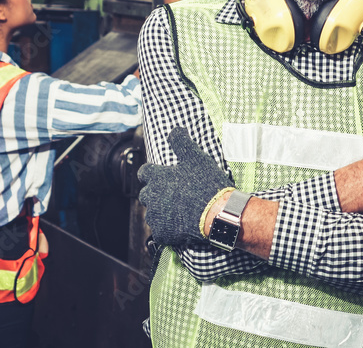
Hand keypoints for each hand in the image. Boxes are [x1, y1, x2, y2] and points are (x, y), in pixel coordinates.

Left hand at [137, 126, 233, 245]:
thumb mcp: (195, 157)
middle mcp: (152, 196)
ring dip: (161, 211)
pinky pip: (159, 230)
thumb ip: (181, 141)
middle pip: (146, 194)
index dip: (152, 174)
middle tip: (174, 195)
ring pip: (152, 212)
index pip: (144, 172)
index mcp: (157, 177)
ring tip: (179, 211)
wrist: (218, 213)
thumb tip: (175, 129)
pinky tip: (180, 225)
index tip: (160, 176)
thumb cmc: (207, 184)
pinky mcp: (162, 232)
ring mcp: (155, 216)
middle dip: (156, 193)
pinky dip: (167, 228)